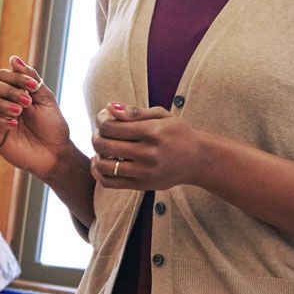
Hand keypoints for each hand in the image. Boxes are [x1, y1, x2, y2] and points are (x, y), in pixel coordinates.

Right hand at [0, 57, 73, 180]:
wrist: (56, 152)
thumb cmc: (52, 125)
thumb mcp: (45, 98)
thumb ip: (30, 77)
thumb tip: (13, 58)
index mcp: (13, 91)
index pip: (1, 74)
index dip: (15, 77)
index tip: (33, 87)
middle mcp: (0, 102)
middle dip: (8, 90)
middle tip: (27, 102)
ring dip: (0, 103)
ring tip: (19, 112)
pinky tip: (14, 125)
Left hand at [91, 104, 207, 192]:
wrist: (198, 160)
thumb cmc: (177, 133)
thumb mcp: (162, 115)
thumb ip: (134, 111)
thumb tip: (110, 108)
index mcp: (152, 132)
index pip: (111, 127)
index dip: (101, 120)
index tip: (104, 118)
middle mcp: (148, 153)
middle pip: (104, 145)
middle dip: (96, 136)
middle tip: (100, 133)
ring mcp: (145, 171)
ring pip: (104, 166)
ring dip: (96, 155)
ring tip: (102, 149)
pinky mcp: (142, 185)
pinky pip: (109, 183)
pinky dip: (98, 173)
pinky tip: (102, 163)